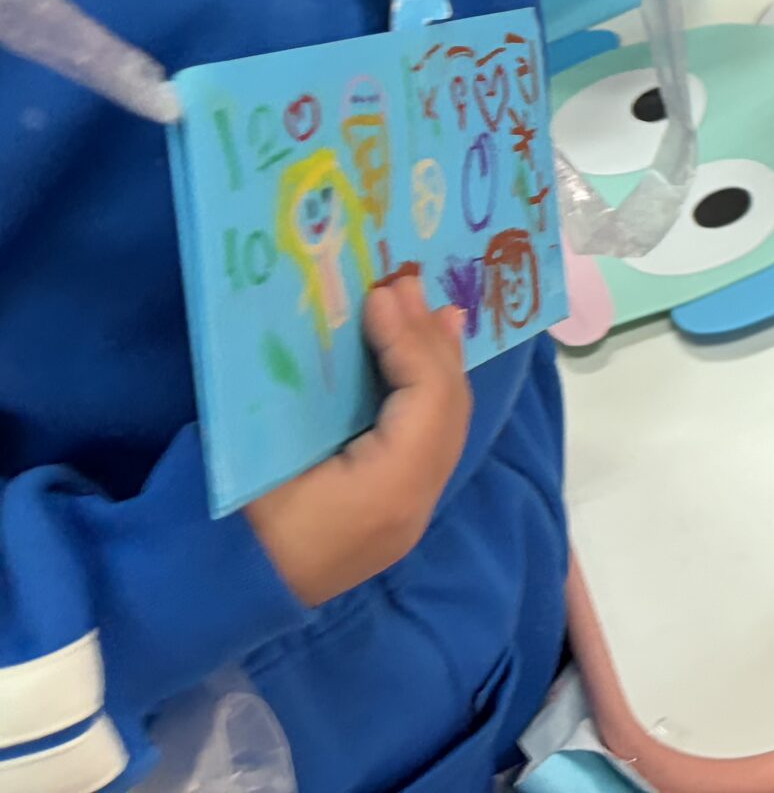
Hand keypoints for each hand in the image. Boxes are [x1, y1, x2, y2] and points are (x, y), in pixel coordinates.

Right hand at [244, 275, 470, 607]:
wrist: (214, 599)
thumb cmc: (229, 519)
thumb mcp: (263, 449)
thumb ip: (311, 391)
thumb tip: (349, 322)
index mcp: (387, 490)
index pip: (426, 399)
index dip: (410, 339)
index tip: (384, 292)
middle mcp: (414, 504)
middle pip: (448, 408)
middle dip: (432, 344)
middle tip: (409, 286)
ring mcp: (411, 514)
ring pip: (447, 426)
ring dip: (438, 366)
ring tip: (429, 311)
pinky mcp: (398, 514)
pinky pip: (432, 444)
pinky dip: (430, 398)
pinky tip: (421, 363)